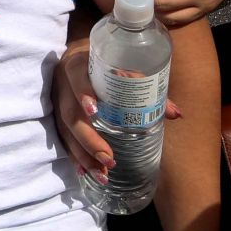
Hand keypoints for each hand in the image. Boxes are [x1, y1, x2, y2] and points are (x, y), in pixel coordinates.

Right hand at [54, 41, 182, 182]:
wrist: (78, 57)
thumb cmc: (105, 63)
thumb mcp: (121, 66)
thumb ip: (145, 87)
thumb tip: (174, 114)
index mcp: (78, 66)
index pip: (77, 78)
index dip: (83, 94)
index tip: (94, 112)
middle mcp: (63, 85)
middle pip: (70, 114)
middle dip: (88, 139)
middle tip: (108, 158)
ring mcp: (58, 102)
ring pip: (66, 131)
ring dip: (83, 154)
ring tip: (101, 173)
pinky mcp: (56, 116)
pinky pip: (63, 138)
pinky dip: (74, 157)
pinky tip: (84, 172)